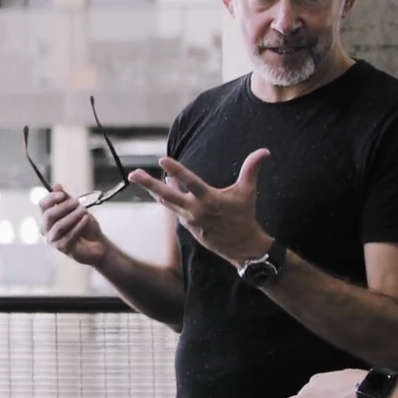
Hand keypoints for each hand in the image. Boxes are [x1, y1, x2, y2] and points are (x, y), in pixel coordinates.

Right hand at [38, 188, 109, 266]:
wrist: (97, 243)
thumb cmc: (85, 225)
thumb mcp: (77, 208)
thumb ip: (66, 199)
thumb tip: (56, 186)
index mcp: (48, 217)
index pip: (43, 205)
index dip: (51, 198)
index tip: (62, 194)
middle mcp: (47, 228)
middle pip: (49, 215)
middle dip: (63, 207)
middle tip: (77, 203)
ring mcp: (53, 239)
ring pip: (58, 226)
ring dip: (72, 216)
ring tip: (84, 211)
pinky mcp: (62, 247)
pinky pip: (69, 235)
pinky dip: (79, 226)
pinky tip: (86, 220)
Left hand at [129, 150, 273, 265]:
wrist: (241, 246)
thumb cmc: (244, 215)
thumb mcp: (248, 192)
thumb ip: (251, 170)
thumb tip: (264, 151)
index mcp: (210, 200)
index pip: (190, 182)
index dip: (176, 171)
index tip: (162, 159)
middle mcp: (195, 210)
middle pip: (167, 195)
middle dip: (149, 184)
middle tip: (133, 174)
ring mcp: (188, 219)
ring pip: (167, 201)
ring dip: (153, 190)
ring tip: (138, 176)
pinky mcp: (186, 225)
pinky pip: (173, 208)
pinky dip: (166, 198)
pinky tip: (158, 190)